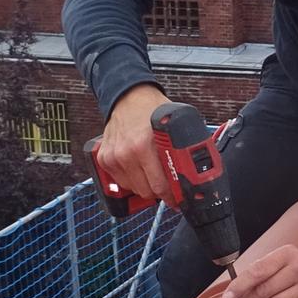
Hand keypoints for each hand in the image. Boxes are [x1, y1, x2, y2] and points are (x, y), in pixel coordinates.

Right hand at [96, 84, 171, 204]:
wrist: (128, 98)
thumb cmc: (152, 111)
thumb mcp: (174, 127)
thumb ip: (181, 150)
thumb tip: (193, 173)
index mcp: (144, 145)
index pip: (160, 185)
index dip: (173, 195)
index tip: (179, 198)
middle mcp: (126, 153)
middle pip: (147, 191)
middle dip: (161, 192)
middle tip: (169, 186)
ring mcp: (113, 157)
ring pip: (134, 189)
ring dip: (146, 186)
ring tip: (153, 174)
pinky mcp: (105, 159)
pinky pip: (122, 182)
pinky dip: (132, 180)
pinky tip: (139, 169)